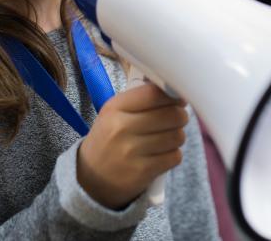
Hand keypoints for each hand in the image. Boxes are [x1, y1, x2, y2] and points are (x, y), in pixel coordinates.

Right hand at [77, 84, 188, 209]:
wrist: (90, 177)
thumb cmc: (109, 139)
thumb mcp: (114, 113)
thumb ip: (142, 99)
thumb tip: (176, 93)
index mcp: (115, 108)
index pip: (154, 94)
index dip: (173, 96)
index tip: (177, 100)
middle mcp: (122, 128)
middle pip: (172, 115)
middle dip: (179, 116)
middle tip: (175, 119)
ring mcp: (131, 152)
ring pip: (177, 136)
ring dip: (177, 136)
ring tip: (167, 138)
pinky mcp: (142, 172)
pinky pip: (174, 157)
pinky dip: (173, 155)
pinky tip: (162, 155)